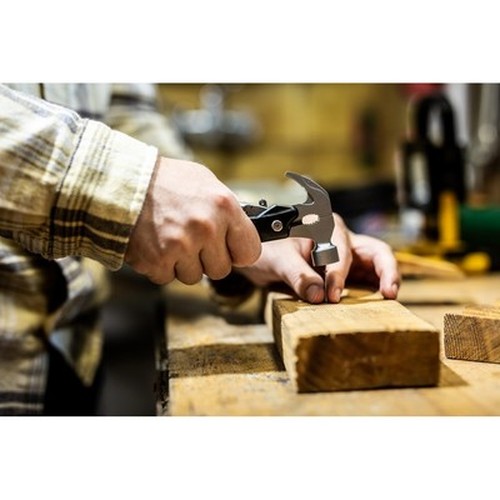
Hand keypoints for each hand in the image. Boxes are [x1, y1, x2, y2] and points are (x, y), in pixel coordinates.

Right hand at [125, 157, 260, 283]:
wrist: (122, 182)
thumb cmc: (166, 181)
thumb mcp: (205, 182)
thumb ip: (226, 210)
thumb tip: (241, 231)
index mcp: (224, 207)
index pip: (249, 251)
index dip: (238, 252)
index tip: (230, 249)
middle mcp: (206, 228)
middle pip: (221, 270)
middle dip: (208, 260)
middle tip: (193, 242)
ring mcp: (181, 246)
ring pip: (194, 277)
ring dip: (183, 264)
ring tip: (171, 239)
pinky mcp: (158, 260)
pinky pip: (168, 278)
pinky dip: (161, 267)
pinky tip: (155, 245)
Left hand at [238, 213, 399, 302]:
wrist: (260, 257)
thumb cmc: (267, 249)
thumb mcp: (277, 260)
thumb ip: (297, 274)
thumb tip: (317, 295)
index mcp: (326, 226)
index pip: (342, 250)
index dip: (339, 273)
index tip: (331, 295)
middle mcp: (341, 239)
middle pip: (375, 251)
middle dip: (386, 270)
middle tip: (390, 293)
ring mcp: (346, 257)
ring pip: (376, 265)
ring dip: (384, 281)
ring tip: (391, 300)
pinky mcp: (346, 273)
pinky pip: (366, 281)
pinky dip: (372, 292)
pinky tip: (376, 306)